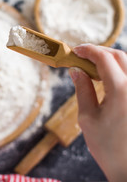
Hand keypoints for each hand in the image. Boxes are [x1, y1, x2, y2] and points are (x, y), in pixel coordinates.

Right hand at [69, 44, 126, 181]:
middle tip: (82, 57)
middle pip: (119, 56)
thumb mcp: (87, 117)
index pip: (104, 58)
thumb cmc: (107, 146)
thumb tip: (76, 70)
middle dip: (99, 52)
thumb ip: (83, 89)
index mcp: (121, 91)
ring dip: (111, 60)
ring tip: (94, 68)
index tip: (75, 50)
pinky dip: (120, 71)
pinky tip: (109, 80)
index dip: (88, 50)